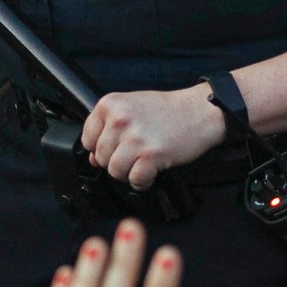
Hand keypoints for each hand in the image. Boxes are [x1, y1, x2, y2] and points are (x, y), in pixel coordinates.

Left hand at [81, 87, 226, 190]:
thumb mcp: (131, 108)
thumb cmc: (167, 110)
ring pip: (114, 170)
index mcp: (110, 104)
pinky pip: (135, 179)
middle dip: (116, 162)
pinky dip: (143, 181)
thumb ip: (108, 129)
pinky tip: (152, 171)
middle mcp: (119, 119)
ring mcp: (135, 137)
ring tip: (142, 163)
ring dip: (129, 173)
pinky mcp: (151, 154)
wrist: (199, 111)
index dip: (100, 148)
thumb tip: (93, 158)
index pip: (87, 138)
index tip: (116, 147)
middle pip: (101, 157)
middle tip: (135, 155)